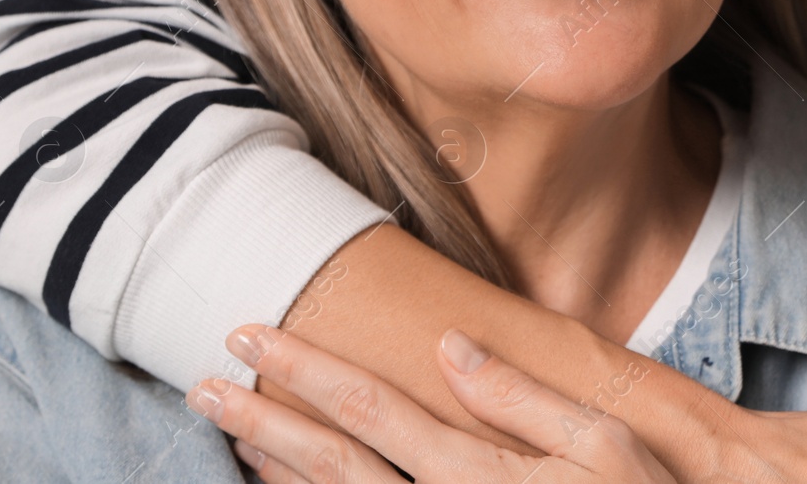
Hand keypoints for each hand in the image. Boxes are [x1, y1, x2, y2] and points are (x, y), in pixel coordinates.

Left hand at [187, 324, 677, 482]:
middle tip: (204, 381)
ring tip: (227, 425)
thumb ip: (521, 397)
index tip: (253, 336)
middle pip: (330, 464)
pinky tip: (282, 479)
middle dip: (264, 418)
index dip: (306, 372)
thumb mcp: (602, 447)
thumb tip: (452, 346)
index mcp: (475, 475)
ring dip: (274, 464)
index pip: (369, 412)